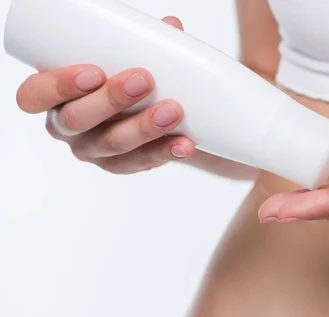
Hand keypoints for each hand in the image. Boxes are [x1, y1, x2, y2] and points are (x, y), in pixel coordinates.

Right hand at [15, 16, 195, 173]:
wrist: (145, 111)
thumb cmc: (120, 76)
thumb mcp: (121, 59)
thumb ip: (139, 43)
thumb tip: (171, 26)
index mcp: (52, 96)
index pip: (34, 96)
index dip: (59, 86)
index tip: (94, 71)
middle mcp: (66, 127)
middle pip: (78, 120)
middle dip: (111, 100)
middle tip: (143, 80)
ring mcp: (93, 150)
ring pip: (114, 144)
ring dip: (144, 127)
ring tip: (173, 110)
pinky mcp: (121, 166)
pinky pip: (141, 162)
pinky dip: (165, 152)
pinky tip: (183, 144)